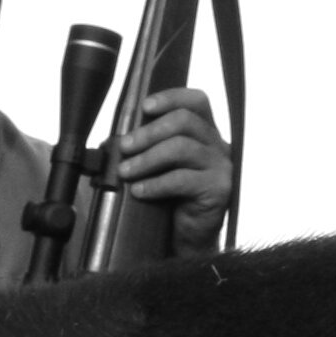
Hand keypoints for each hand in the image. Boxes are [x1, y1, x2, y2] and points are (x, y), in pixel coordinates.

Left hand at [111, 84, 234, 253]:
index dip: (171, 98)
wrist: (190, 238)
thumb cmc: (173, 200)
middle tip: (125, 147)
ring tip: (126, 171)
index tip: (144, 107)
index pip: (197, 101)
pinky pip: (183, 179)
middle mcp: (218, 145)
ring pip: (182, 148)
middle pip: (184, 121)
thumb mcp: (160, 167)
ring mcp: (222, 167)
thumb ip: (148, 148)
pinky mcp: (219, 189)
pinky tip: (139, 191)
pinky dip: (156, 184)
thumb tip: (113, 140)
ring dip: (147, 158)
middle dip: (149, 132)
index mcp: (206, 133)